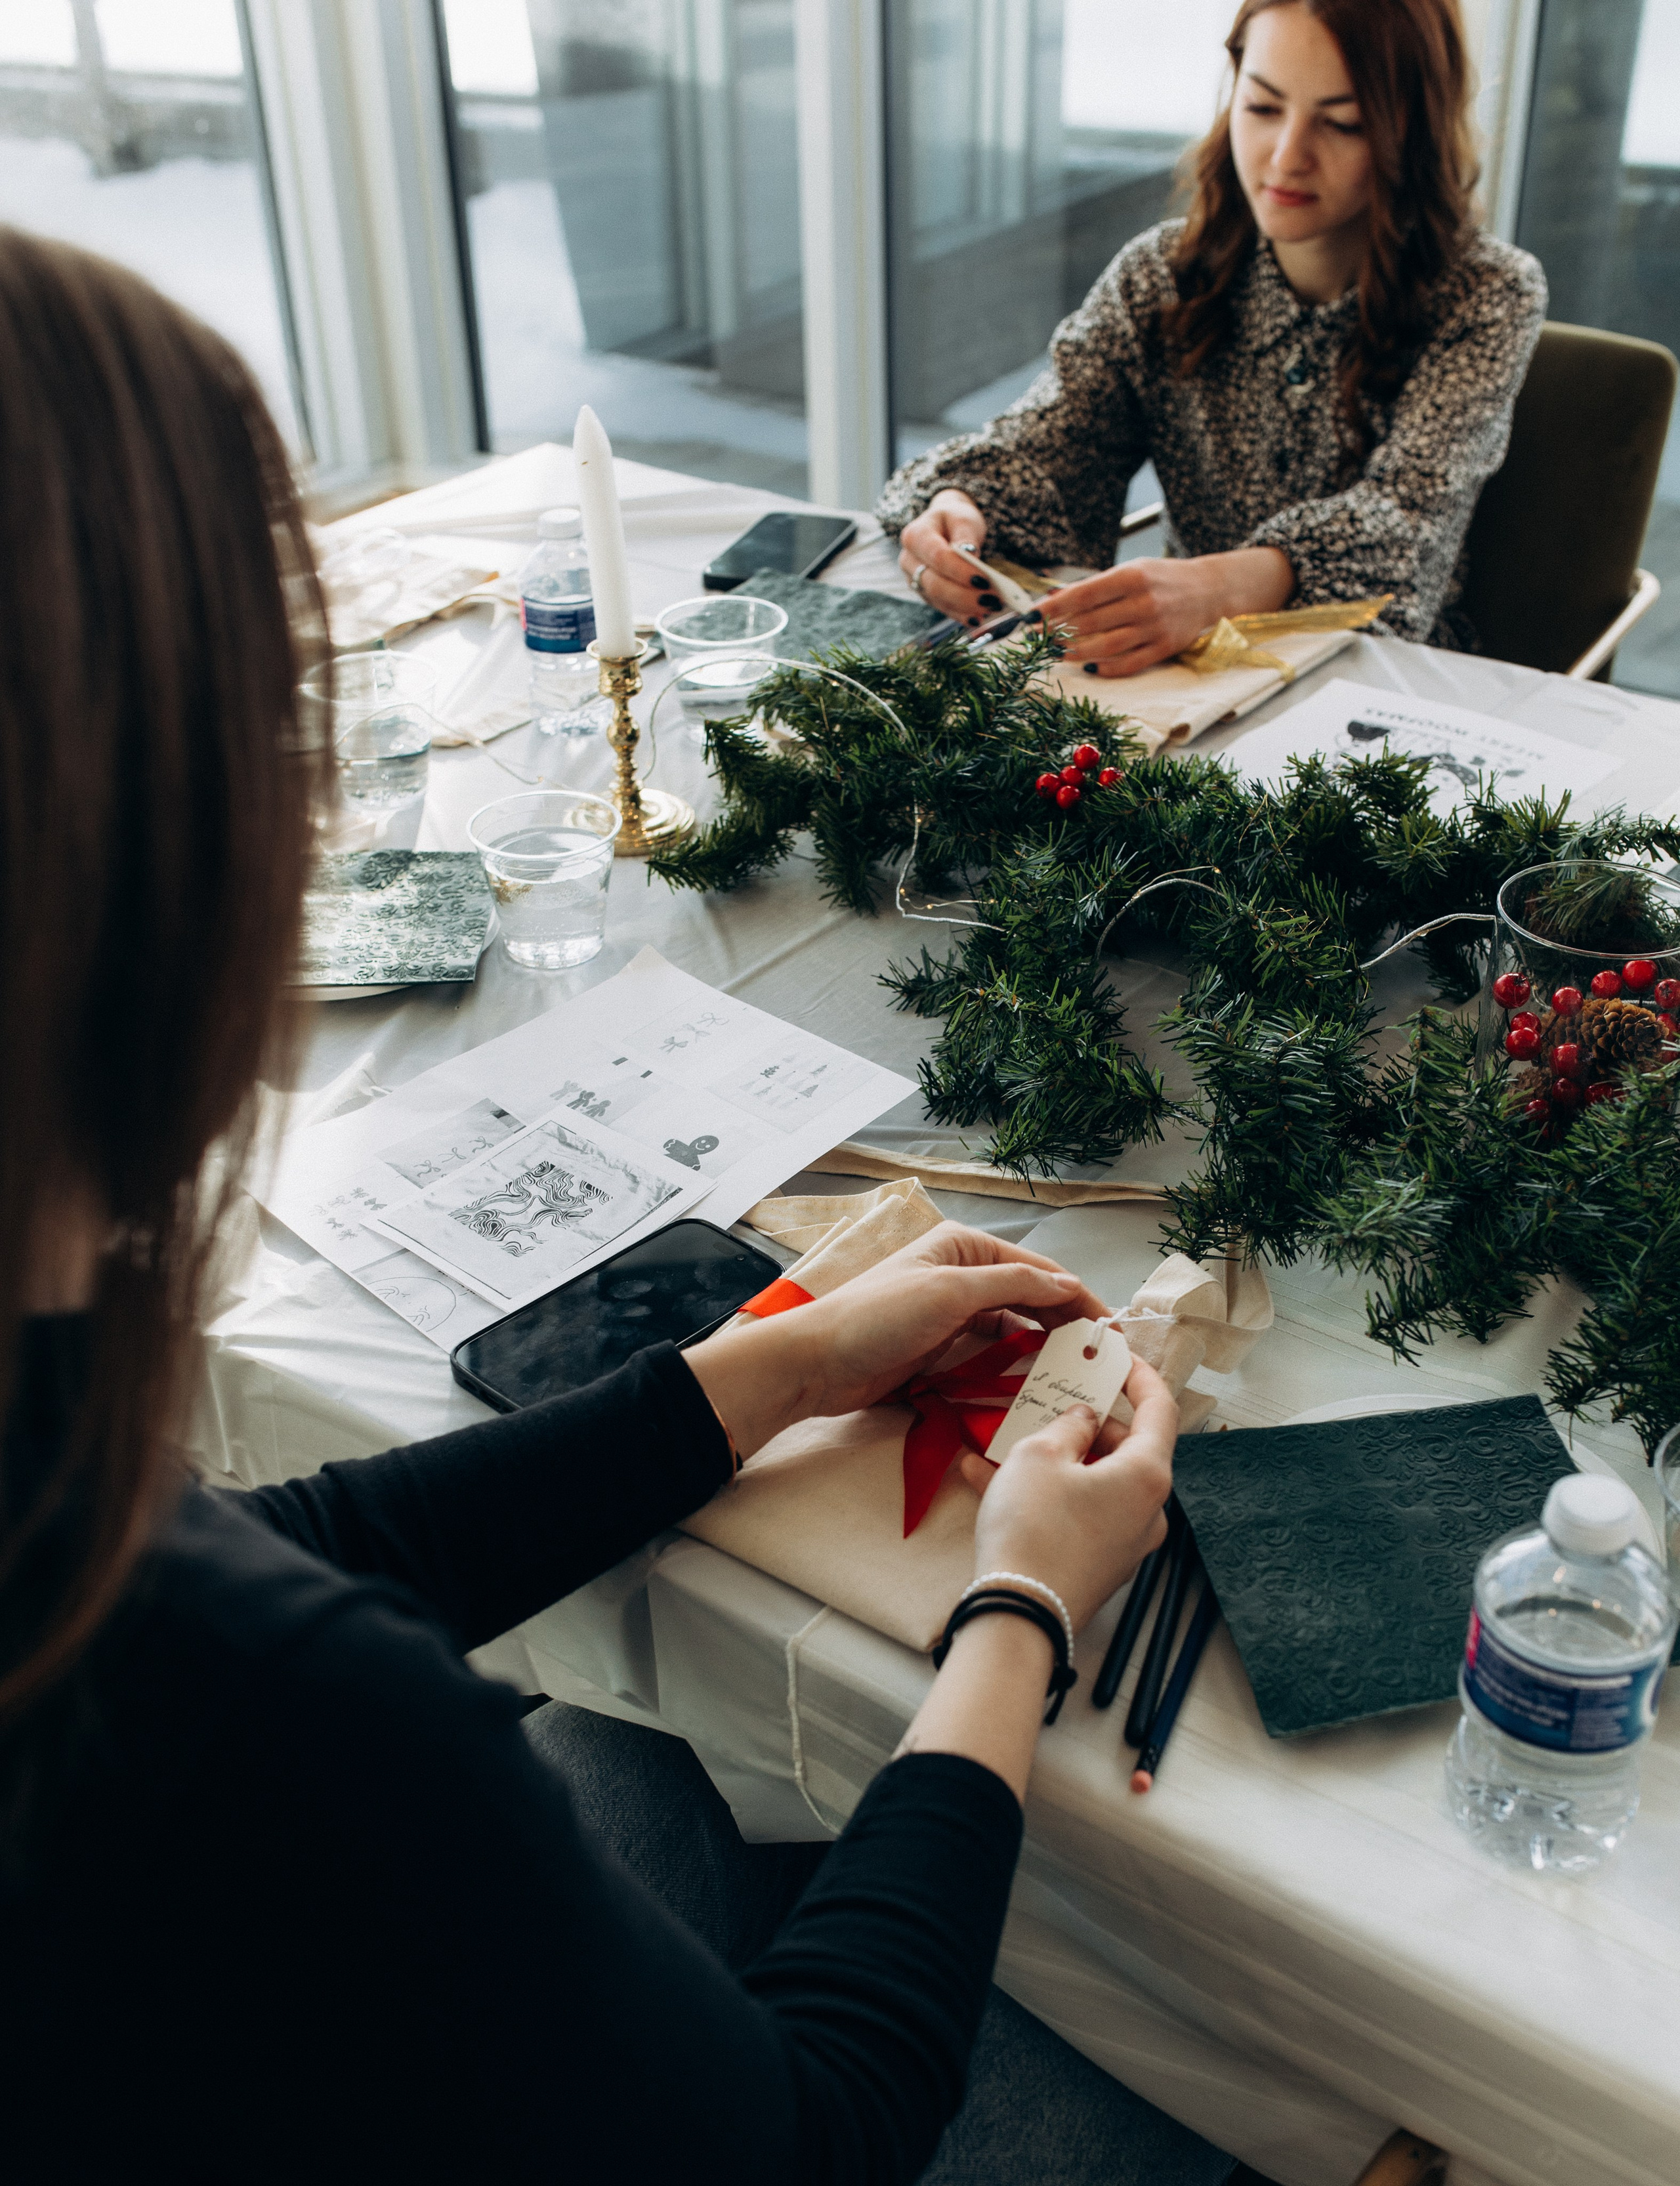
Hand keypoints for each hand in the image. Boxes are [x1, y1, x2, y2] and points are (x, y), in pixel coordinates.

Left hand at [683, 1221, 1109, 1459]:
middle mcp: (961, 1277)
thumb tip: (1067, 1283)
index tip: (1112, 1328)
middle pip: (1028, 1299)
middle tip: (1103, 1358)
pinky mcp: (941, 1354)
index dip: (1077, 1297)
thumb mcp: (950, 1291)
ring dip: (1043, 1349)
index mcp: (964, 1249)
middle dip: (1065, 1324)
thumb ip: (1012, 1285)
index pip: (1036, 1269)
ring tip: (1079, 1375)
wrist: (816, 1364)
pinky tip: (1037, 1386)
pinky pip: (989, 1359)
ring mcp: (951, 1317)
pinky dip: (1014, 1370)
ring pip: (1012, 1331)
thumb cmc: (878, 1317)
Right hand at [897, 490, 996, 623]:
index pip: (938, 557)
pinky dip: (960, 614)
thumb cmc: (954, 519)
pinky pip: (942, 607)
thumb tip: (971, 557)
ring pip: (938, 600)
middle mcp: (909, 560)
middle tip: (992, 600)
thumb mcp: (963, 518)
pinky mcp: (924, 593)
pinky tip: (978, 618)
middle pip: (935, 584)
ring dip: (965, 607)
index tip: (984, 580)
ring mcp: (914, 580)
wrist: (944, 526)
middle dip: (964, 595)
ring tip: (991, 608)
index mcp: (915, 536)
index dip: (960, 571)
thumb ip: (966, 536)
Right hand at [958, 1359, 1176, 1631]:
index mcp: (1146, 1475)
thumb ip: (1067, 1425)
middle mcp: (1147, 1510)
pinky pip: (1075, 1513)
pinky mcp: (1098, 1565)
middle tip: (1053, 1399)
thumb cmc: (1033, 1528)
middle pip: (1126, 1448)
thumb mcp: (1039, 1456)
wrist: (1018, 1617)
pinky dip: (1043, 1493)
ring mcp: (1125, 1542)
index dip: (1140, 1376)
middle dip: (1087, 1422)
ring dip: (1055, 1457)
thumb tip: (1083, 1418)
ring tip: (1003, 1439)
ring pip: (1093, 1481)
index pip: (1160, 1409)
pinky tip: (983, 1477)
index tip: (1119, 1356)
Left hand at [1034, 545, 1293, 676]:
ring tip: (1058, 653)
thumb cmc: (1162, 579)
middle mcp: (1144, 601)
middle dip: (1060, 632)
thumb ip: (1097, 587)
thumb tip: (1055, 601)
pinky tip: (1088, 666)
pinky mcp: (1165, 648)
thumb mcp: (1132, 570)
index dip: (1054, 608)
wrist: (1209, 590)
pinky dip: (1106, 668)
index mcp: (1132, 576)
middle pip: (1091, 622)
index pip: (1083, 595)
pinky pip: (1129, 663)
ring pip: (1106, 646)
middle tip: (1039, 639)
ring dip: (1077, 652)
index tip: (1031, 617)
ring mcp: (1155, 627)